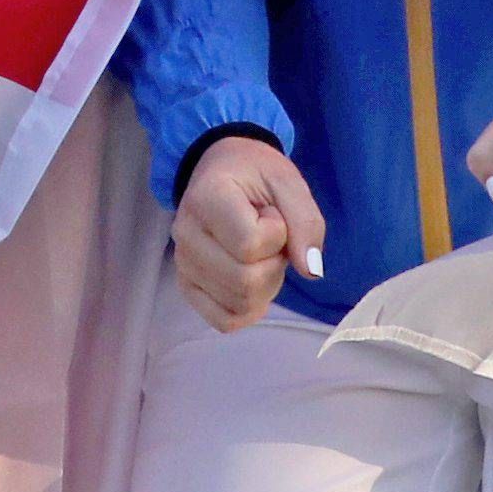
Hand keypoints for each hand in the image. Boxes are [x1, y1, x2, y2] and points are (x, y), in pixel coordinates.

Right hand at [173, 133, 325, 329]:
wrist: (221, 171)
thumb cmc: (255, 174)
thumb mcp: (288, 182)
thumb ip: (306, 222)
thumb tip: (311, 271)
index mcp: (206, 198)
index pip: (250, 244)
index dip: (278, 234)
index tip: (271, 213)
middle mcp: (184, 233)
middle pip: (244, 281)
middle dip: (274, 264)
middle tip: (269, 239)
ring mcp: (181, 263)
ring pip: (239, 303)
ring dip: (264, 284)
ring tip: (257, 254)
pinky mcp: (186, 286)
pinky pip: (224, 320)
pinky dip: (248, 309)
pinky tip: (252, 282)